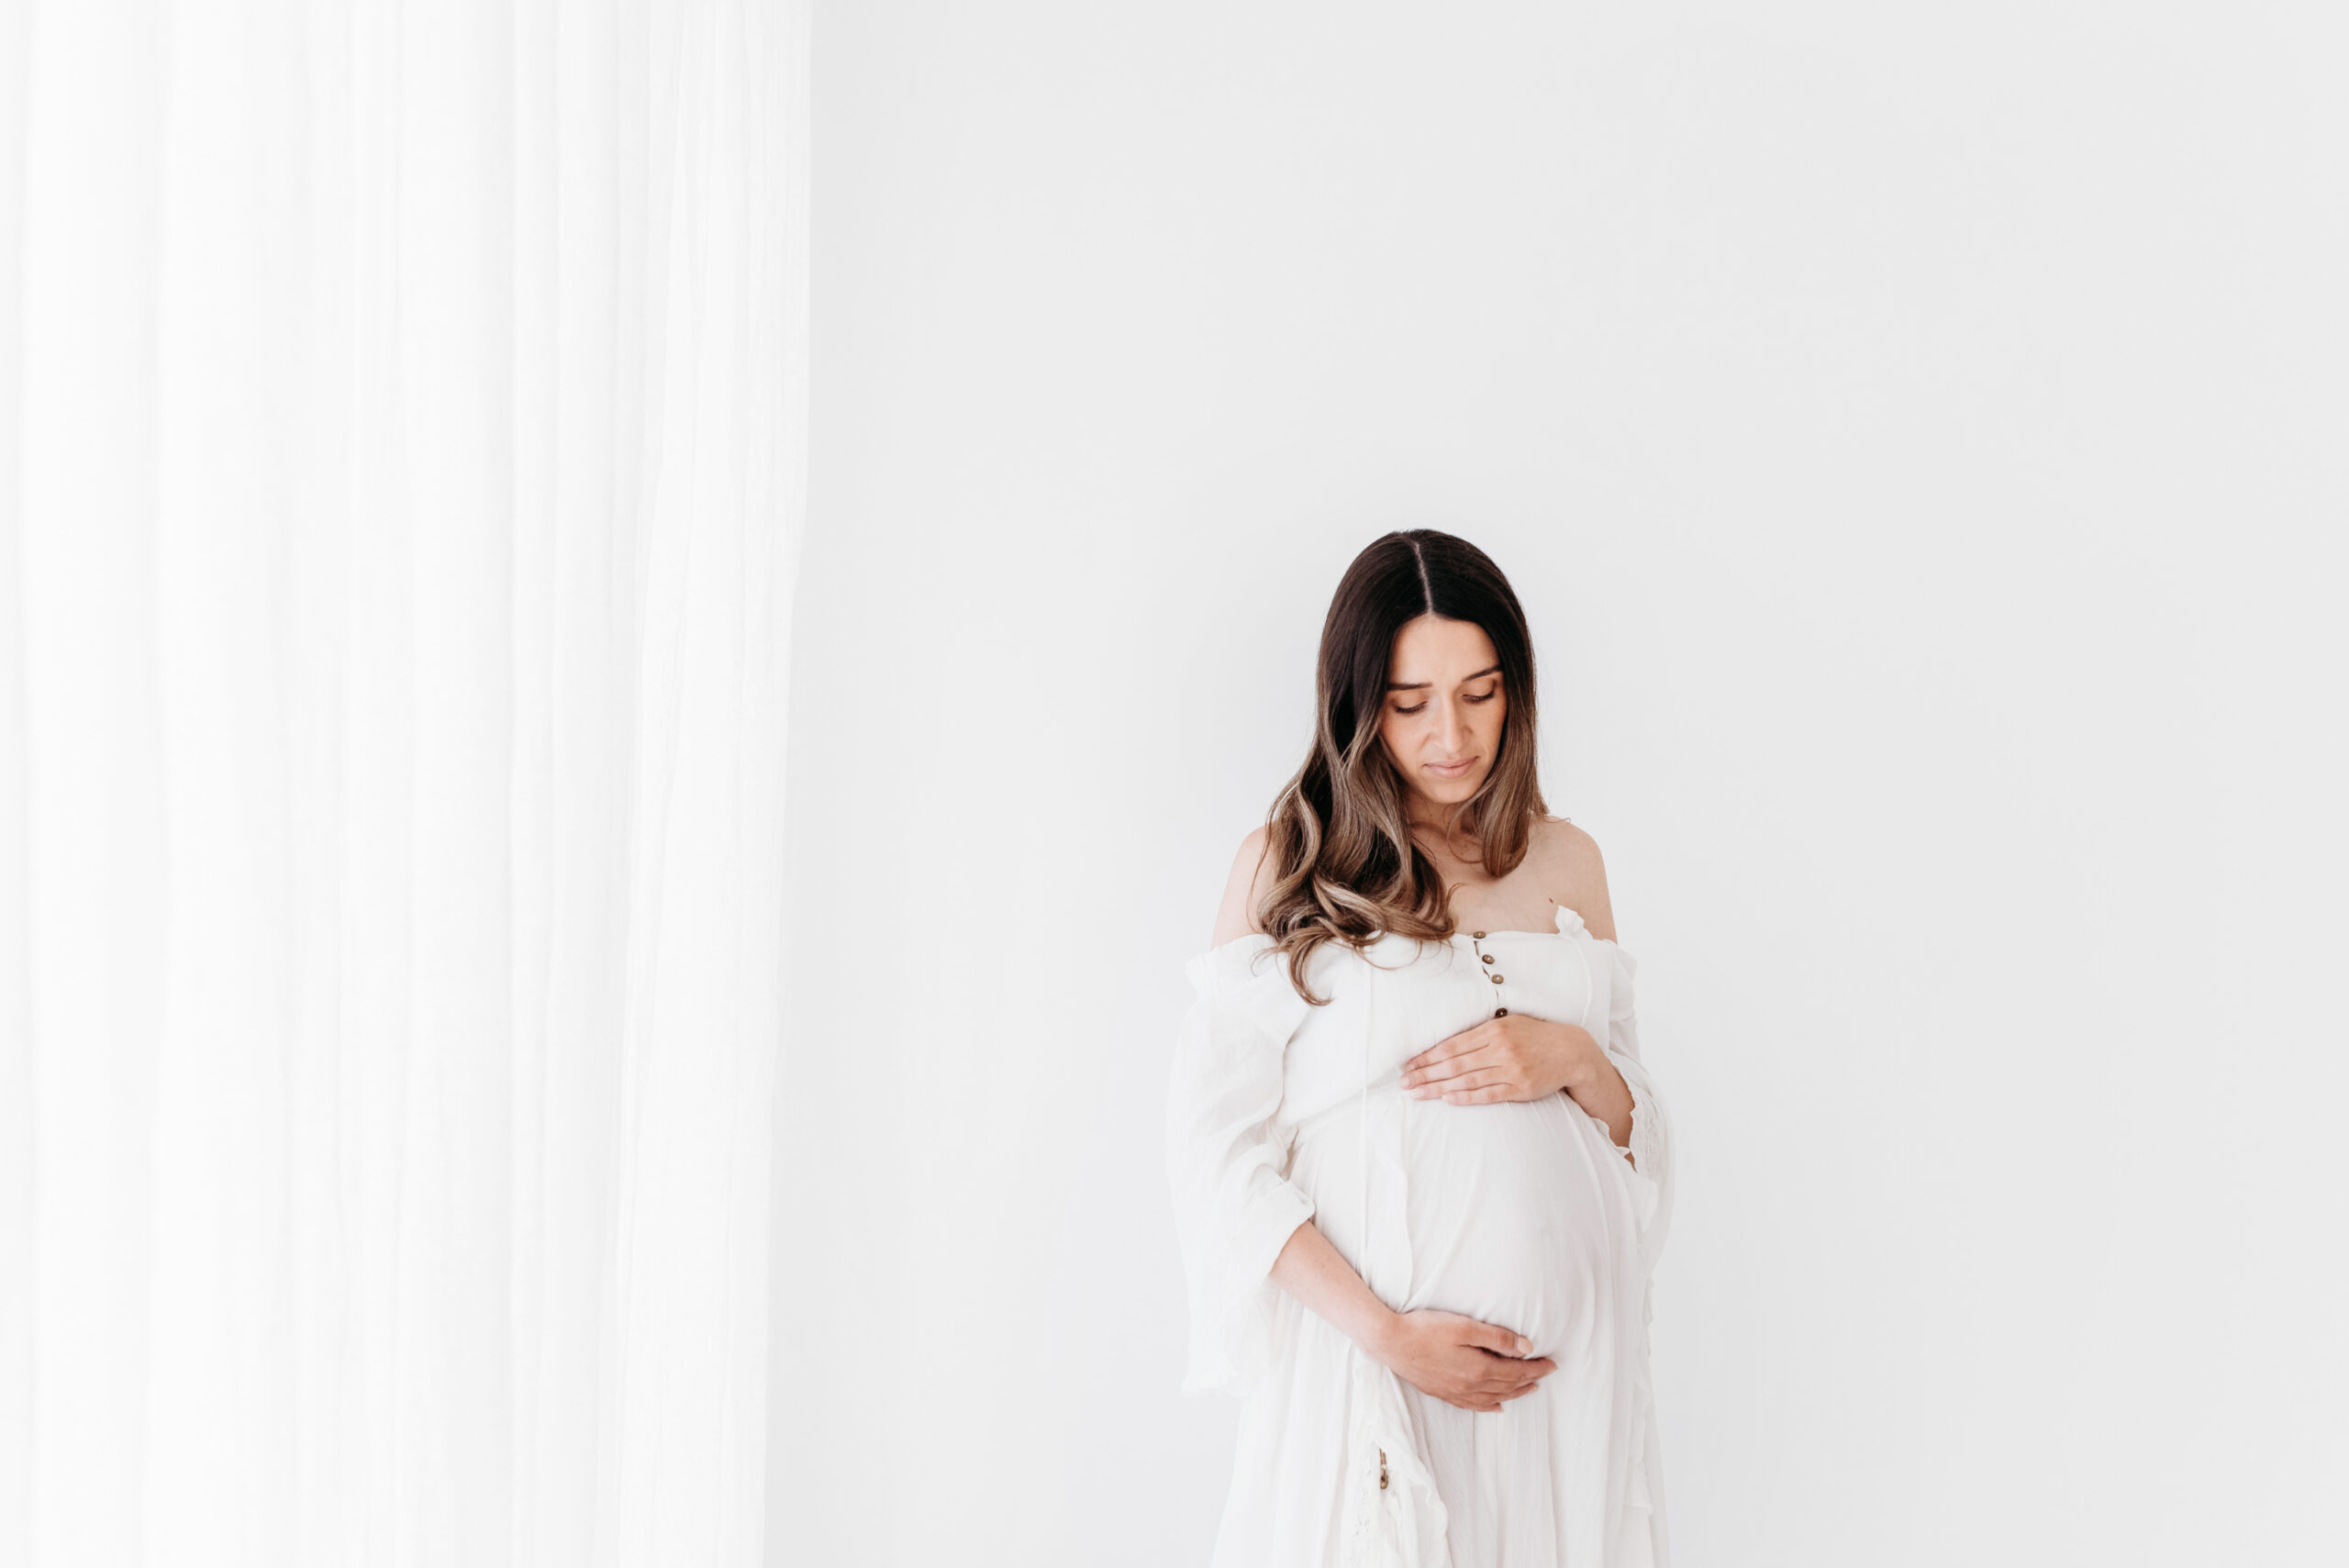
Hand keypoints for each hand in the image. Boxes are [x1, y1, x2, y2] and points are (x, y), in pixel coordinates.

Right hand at [1371, 1308, 1555, 1411]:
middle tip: (1546, 1375)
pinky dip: (1490, 1407)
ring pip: (1494, 1398)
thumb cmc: (1425, 1329)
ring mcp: (1455, 1392)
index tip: (1553, 1364)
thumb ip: (1497, 1338)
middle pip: (1508, 1386)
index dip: (1537, 1368)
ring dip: (1514, 1394)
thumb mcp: (1464, 1327)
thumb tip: (1527, 1349)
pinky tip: (1496, 1407)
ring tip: (1529, 1389)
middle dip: (1530, 1380)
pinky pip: (1474, 1406)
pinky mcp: (1442, 1393)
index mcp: (1479, 1369)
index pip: (1516, 1372)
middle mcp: (1470, 1386)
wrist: (1390, 1342)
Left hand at [1399, 1015, 1597, 1104]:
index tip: (1409, 1065)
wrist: (1571, 1052)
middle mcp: (1500, 1049)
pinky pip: (1488, 1094)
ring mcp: (1510, 1070)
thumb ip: (1481, 1032)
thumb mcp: (1509, 1024)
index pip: (1452, 1045)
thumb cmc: (1535, 1036)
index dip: (1427, 1056)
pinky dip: (1466, 1097)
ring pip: (1467, 1080)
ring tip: (1418, 1094)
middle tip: (1404, 1083)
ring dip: (1438, 1088)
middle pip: (1454, 1063)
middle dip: (1426, 1074)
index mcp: (1494, 1030)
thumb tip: (1448, 1043)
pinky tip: (1447, 1099)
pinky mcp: (1520, 1088)